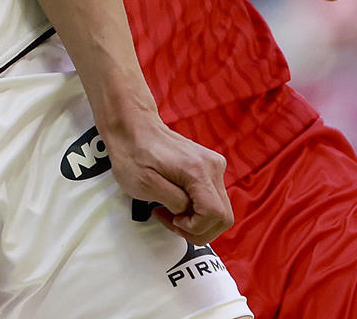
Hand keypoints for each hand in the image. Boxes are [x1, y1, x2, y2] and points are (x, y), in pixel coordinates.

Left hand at [102, 114, 232, 243]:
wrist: (133, 126)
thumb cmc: (132, 155)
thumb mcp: (144, 185)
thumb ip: (174, 202)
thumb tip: (189, 212)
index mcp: (197, 170)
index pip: (214, 214)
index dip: (194, 227)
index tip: (172, 220)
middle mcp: (213, 166)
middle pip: (224, 217)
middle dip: (198, 229)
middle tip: (172, 221)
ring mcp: (215, 164)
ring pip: (221, 210)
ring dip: (198, 221)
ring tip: (171, 211)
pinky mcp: (211, 166)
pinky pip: (214, 199)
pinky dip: (199, 209)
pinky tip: (177, 202)